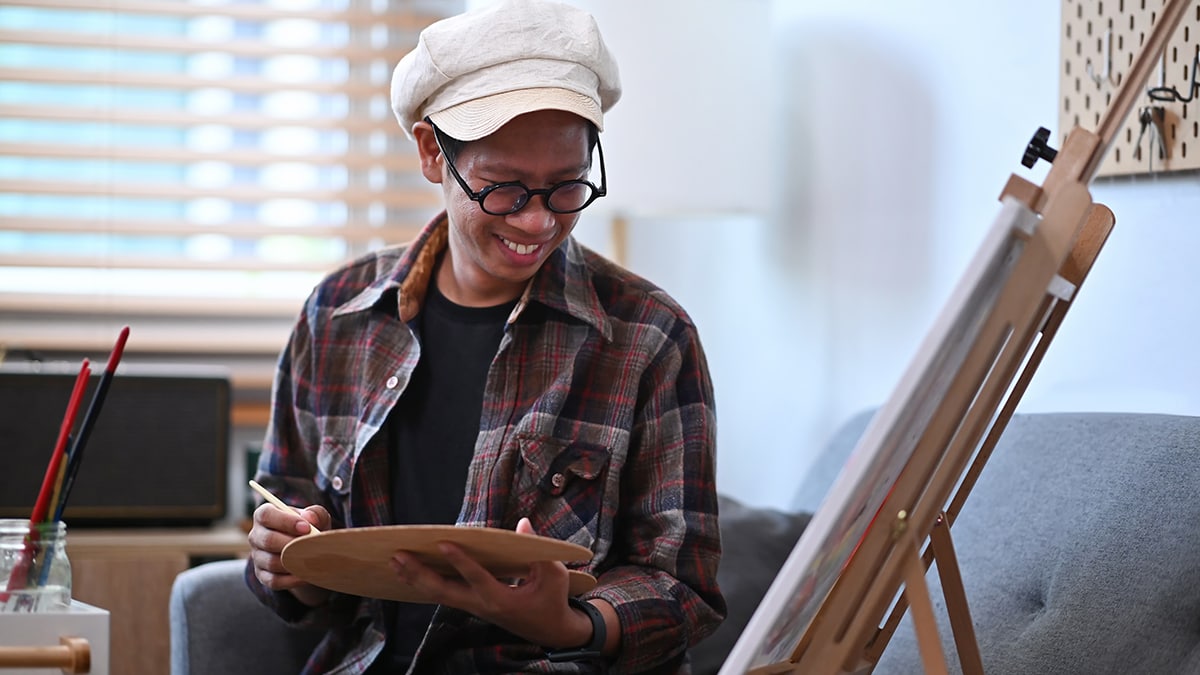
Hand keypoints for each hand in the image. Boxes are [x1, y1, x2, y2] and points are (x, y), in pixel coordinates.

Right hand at [247, 501, 331, 606]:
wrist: (305, 547)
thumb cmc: (308, 527)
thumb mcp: (314, 516)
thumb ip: (314, 513)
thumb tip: (310, 519)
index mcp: (264, 515)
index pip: (266, 516)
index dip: (286, 522)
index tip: (306, 528)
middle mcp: (256, 535)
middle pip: (267, 540)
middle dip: (291, 544)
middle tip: (310, 546)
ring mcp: (257, 557)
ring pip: (271, 562)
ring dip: (292, 562)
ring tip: (311, 560)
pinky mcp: (262, 575)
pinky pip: (274, 580)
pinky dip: (291, 580)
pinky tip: (306, 575)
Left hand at [389, 518, 592, 648]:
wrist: (551, 630)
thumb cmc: (553, 599)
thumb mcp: (554, 574)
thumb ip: (537, 550)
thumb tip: (521, 523)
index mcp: (501, 599)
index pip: (476, 577)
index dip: (460, 561)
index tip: (443, 543)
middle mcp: (481, 605)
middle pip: (444, 591)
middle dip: (420, 573)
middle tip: (400, 555)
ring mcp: (473, 607)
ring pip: (438, 594)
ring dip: (415, 578)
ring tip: (395, 561)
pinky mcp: (470, 605)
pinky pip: (442, 595)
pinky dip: (424, 583)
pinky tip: (407, 572)